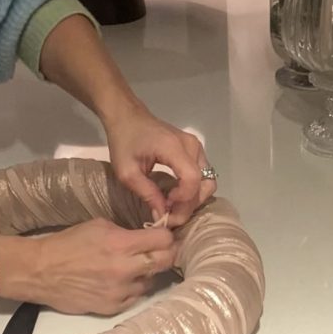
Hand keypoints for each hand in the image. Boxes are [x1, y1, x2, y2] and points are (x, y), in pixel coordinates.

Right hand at [29, 220, 175, 314]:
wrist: (41, 271)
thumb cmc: (68, 244)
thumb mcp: (100, 226)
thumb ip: (127, 232)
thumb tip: (148, 236)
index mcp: (121, 244)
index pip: (164, 240)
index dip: (167, 236)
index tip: (164, 235)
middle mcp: (125, 269)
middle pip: (166, 261)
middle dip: (167, 253)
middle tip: (161, 250)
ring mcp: (120, 291)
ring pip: (152, 281)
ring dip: (147, 273)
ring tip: (134, 266)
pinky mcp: (112, 307)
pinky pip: (136, 297)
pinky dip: (133, 288)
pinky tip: (122, 280)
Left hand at [104, 103, 216, 227]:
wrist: (128, 117)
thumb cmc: (124, 141)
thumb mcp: (127, 172)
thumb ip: (147, 194)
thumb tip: (162, 216)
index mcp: (174, 148)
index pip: (192, 179)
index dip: (183, 200)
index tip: (166, 209)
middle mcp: (192, 146)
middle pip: (205, 183)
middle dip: (189, 205)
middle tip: (169, 216)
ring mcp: (196, 147)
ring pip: (208, 181)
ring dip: (193, 199)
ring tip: (172, 206)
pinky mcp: (195, 150)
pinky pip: (203, 175)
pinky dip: (193, 190)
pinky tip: (175, 195)